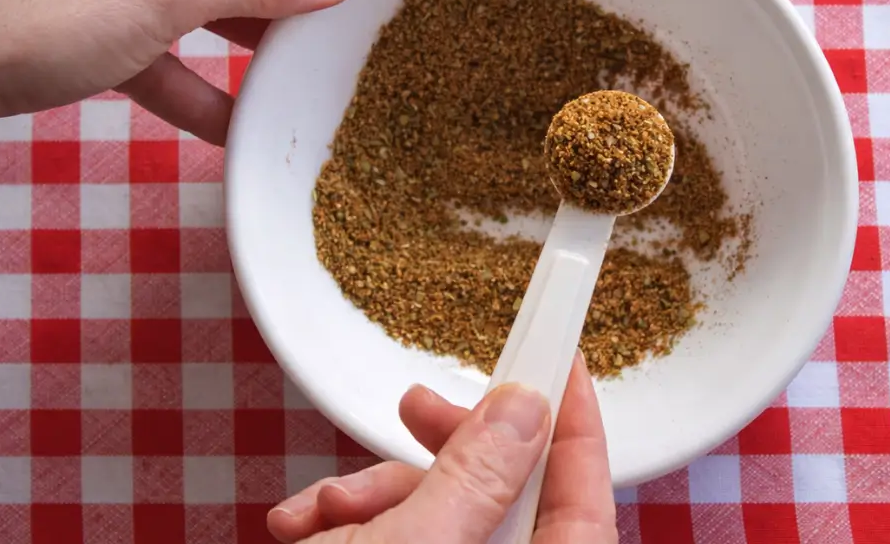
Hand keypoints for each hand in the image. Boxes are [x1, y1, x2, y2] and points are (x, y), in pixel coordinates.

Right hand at [268, 354, 618, 542]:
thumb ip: (477, 480)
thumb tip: (526, 411)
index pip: (586, 507)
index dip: (578, 429)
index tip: (560, 363)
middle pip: (504, 505)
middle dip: (449, 452)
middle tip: (414, 407)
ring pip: (442, 523)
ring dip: (378, 499)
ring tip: (320, 510)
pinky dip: (356, 532)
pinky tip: (303, 529)